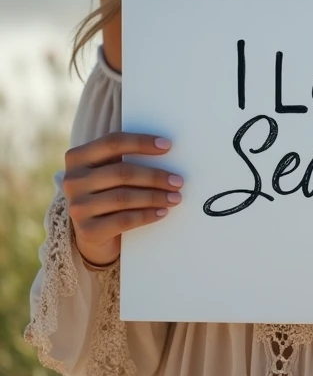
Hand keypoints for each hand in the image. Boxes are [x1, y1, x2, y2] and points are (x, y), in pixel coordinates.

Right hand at [63, 132, 183, 267]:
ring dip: (154, 197)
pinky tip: (161, 212)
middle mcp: (72, 181)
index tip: (167, 146)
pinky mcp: (87, 230)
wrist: (91, 233)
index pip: (113, 143)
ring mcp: (77, 207)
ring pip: (124, 197)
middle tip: (177, 181)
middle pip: (122, 172)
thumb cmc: (106, 192)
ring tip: (174, 197)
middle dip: (155, 176)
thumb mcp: (108, 171)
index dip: (142, 142)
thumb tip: (164, 149)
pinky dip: (146, 215)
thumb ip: (125, 158)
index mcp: (77, 157)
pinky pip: (123, 220)